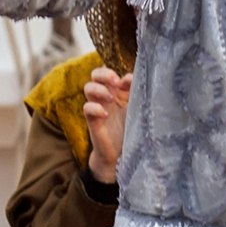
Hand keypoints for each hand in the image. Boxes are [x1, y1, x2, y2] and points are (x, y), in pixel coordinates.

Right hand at [81, 67, 130, 185]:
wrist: (122, 153)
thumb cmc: (133, 128)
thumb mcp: (139, 108)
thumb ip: (137, 93)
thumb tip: (133, 77)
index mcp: (119, 90)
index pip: (113, 73)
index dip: (120, 74)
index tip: (131, 81)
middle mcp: (107, 95)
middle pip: (96, 74)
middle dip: (104, 74)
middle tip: (114, 81)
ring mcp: (98, 106)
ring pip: (88, 88)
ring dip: (99, 89)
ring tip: (111, 98)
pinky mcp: (92, 120)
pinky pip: (87, 108)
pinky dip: (94, 108)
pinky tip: (105, 114)